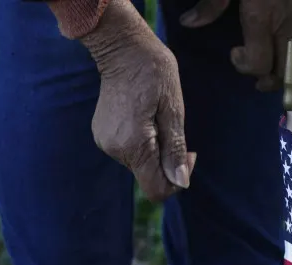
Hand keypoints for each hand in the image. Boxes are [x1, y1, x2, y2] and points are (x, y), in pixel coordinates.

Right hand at [81, 0, 195, 201]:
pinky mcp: (102, 136)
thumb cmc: (153, 72)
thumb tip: (181, 182)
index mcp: (133, 145)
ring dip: (154, 148)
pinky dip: (142, 142)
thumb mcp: (173, 110)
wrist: (122, 48)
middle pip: (148, 175)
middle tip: (173, 127)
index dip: (177, 181)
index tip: (188, 154)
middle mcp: (115, 149)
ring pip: (140, 163)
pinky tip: (143, 116)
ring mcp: (105, 143)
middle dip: (167, 160)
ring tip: (156, 116)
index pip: (156, 189)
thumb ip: (175, 149)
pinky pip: (129, 151)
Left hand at [179, 0, 291, 91]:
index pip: (259, 64)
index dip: (246, 68)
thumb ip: (210, 4)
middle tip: (259, 80)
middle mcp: (287, 21)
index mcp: (261, 18)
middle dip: (272, 81)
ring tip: (282, 68)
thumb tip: (189, 24)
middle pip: (285, 71)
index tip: (235, 54)